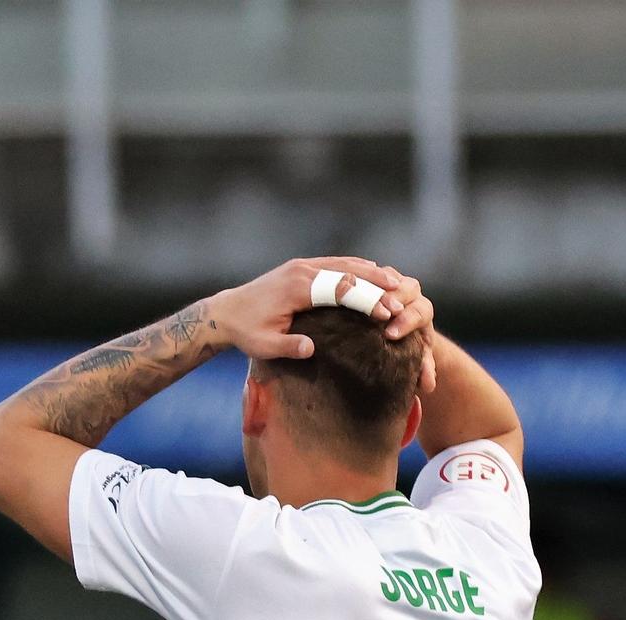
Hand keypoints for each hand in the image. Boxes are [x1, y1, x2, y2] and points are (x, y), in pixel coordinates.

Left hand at [206, 257, 435, 362]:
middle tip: (400, 296)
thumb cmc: (246, 332)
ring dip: (370, 272)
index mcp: (297, 288)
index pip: (340, 289)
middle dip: (376, 284)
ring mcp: (303, 266)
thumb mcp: (264, 346)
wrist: (226, 312)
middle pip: (347, 271)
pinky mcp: (302, 267)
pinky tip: (373, 275)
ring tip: (396, 282)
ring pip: (344, 263)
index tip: (386, 312)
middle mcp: (302, 271)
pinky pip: (335, 263)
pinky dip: (356, 268)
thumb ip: (287, 347)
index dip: (365, 299)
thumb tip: (311, 349)